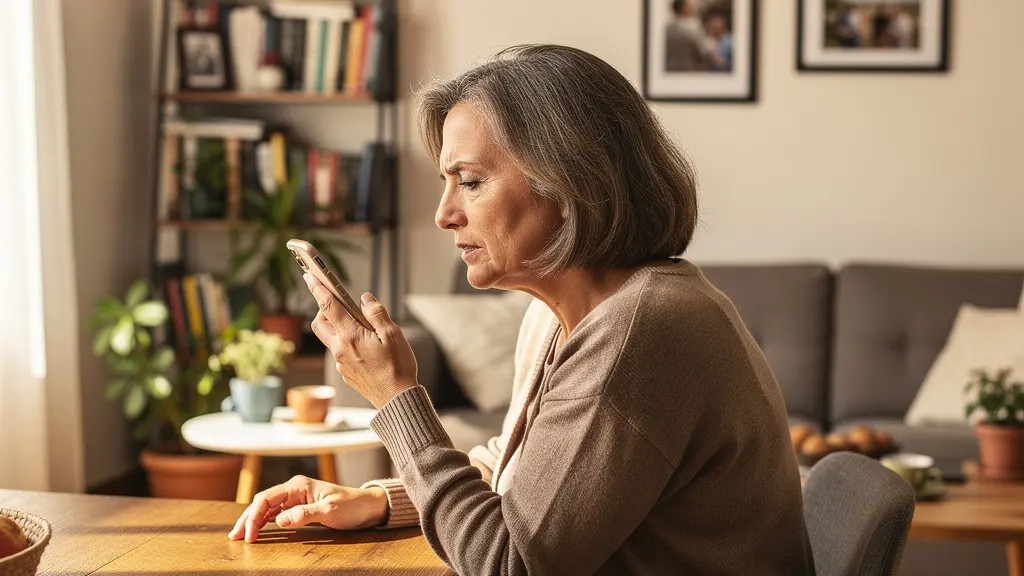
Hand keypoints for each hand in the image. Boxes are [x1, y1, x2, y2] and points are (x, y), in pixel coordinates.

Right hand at [228, 475, 387, 542]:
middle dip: (247, 518)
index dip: (254, 516)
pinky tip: (258, 530)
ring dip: (253, 521)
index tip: (249, 535)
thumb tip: (279, 520)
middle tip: (234, 537)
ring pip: (267, 508)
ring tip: (240, 535)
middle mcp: (294, 489)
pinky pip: (276, 514)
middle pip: (262, 502)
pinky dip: (264, 522)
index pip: (266, 498)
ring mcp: (296, 498)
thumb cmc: (351, 506)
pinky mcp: (300, 507)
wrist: (367, 507)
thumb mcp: (329, 511)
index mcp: (298, 485)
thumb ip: (304, 514)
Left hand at [304, 274, 417, 408]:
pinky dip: (346, 343)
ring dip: (335, 326)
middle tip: (337, 302)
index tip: (310, 276)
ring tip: (355, 324)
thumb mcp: (393, 335)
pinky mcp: (346, 373)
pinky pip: (339, 353)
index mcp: (351, 336)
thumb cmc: (398, 367)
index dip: (318, 288)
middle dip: (323, 309)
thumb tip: (365, 299)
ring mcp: (341, 363)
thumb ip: (376, 314)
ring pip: (329, 338)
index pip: (328, 306)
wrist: (397, 400)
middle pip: (320, 323)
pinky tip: (364, 346)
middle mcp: (340, 349)